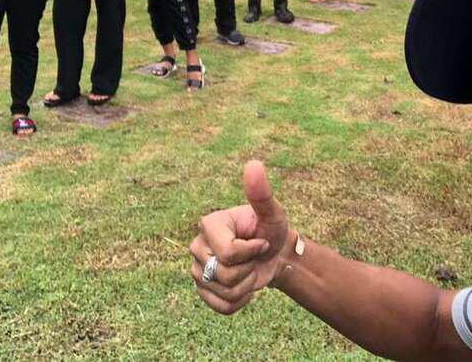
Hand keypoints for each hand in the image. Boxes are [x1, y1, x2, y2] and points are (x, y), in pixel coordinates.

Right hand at [191, 160, 291, 314]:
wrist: (275, 254)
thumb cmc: (272, 229)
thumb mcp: (273, 212)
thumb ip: (262, 193)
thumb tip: (254, 164)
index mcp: (209, 224)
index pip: (228, 253)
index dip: (252, 251)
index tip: (260, 241)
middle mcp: (197, 246)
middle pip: (225, 275)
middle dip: (249, 269)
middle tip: (254, 256)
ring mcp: (196, 269)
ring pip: (224, 292)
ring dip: (246, 285)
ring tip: (249, 269)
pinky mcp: (202, 289)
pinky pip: (222, 307)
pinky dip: (240, 301)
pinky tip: (244, 286)